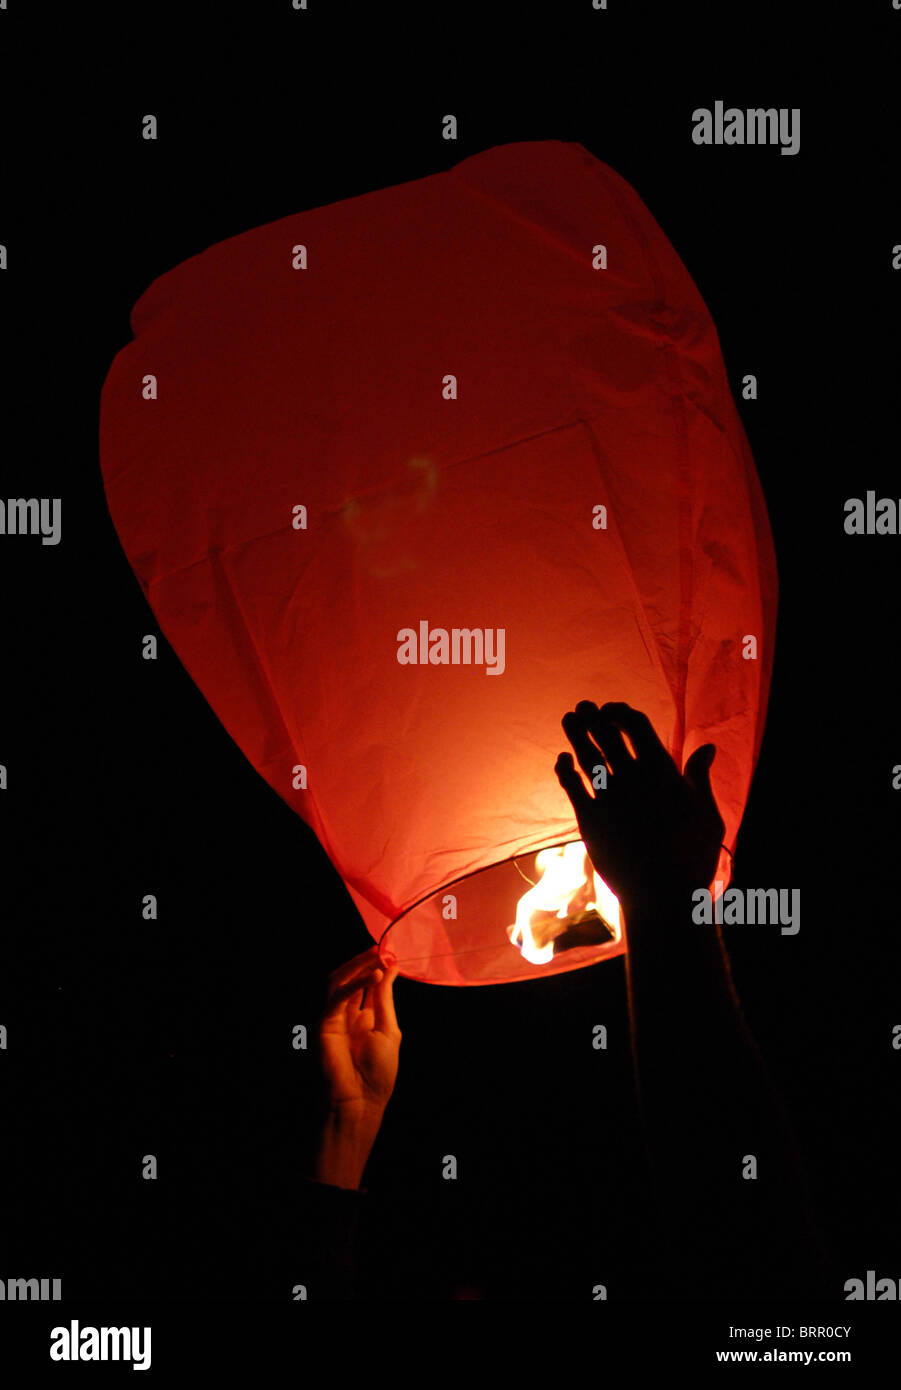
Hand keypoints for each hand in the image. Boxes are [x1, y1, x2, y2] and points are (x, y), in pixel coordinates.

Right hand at [309, 945, 401, 1188]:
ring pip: (339, 982)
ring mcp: (333, 1018)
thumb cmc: (378, 1072)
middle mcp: (346, 1014)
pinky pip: (335, 998)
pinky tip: (370, 977)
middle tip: (381, 949)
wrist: (361, 1102)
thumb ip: (384, 999)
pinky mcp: (324, 1024)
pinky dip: (352, 985)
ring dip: (356, 966)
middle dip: (365, 962)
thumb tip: (390, 969)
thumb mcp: (388, 1030)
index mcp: (363, 1017)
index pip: (367, 984)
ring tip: (375, 956)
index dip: (377, 968)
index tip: (391, 954)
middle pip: (351, 978)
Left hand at [555, 701, 724, 912]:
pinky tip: (563, 760)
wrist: (663, 899)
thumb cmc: (692, 859)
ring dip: (575, 733)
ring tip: (568, 718)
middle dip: (593, 716)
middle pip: (606, 734)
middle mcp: (634, 780)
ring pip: (586, 754)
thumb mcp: (708, 815)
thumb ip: (700, 778)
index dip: (622, 712)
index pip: (637, 726)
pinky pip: (571, 785)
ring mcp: (610, 799)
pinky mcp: (589, 820)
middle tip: (583, 707)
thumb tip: (709, 747)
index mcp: (664, 774)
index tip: (613, 710)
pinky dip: (564, 768)